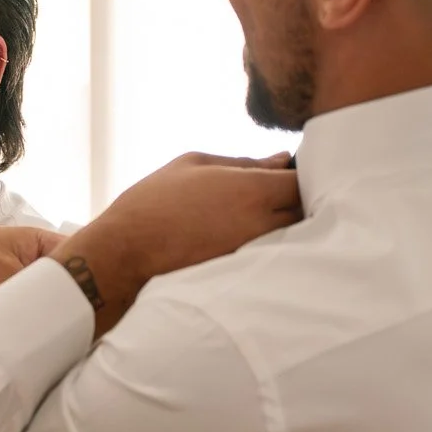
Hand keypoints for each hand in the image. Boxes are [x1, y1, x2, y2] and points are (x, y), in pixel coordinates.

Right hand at [56, 154, 301, 336]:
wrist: (125, 253)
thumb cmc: (155, 201)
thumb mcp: (194, 164)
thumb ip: (243, 161)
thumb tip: (281, 159)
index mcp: (252, 189)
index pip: (304, 181)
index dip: (302, 174)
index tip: (288, 171)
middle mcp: (262, 222)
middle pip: (306, 210)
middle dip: (300, 200)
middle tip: (279, 192)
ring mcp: (255, 251)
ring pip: (292, 235)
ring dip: (287, 224)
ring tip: (262, 215)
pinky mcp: (244, 271)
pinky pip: (271, 254)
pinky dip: (270, 244)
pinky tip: (246, 235)